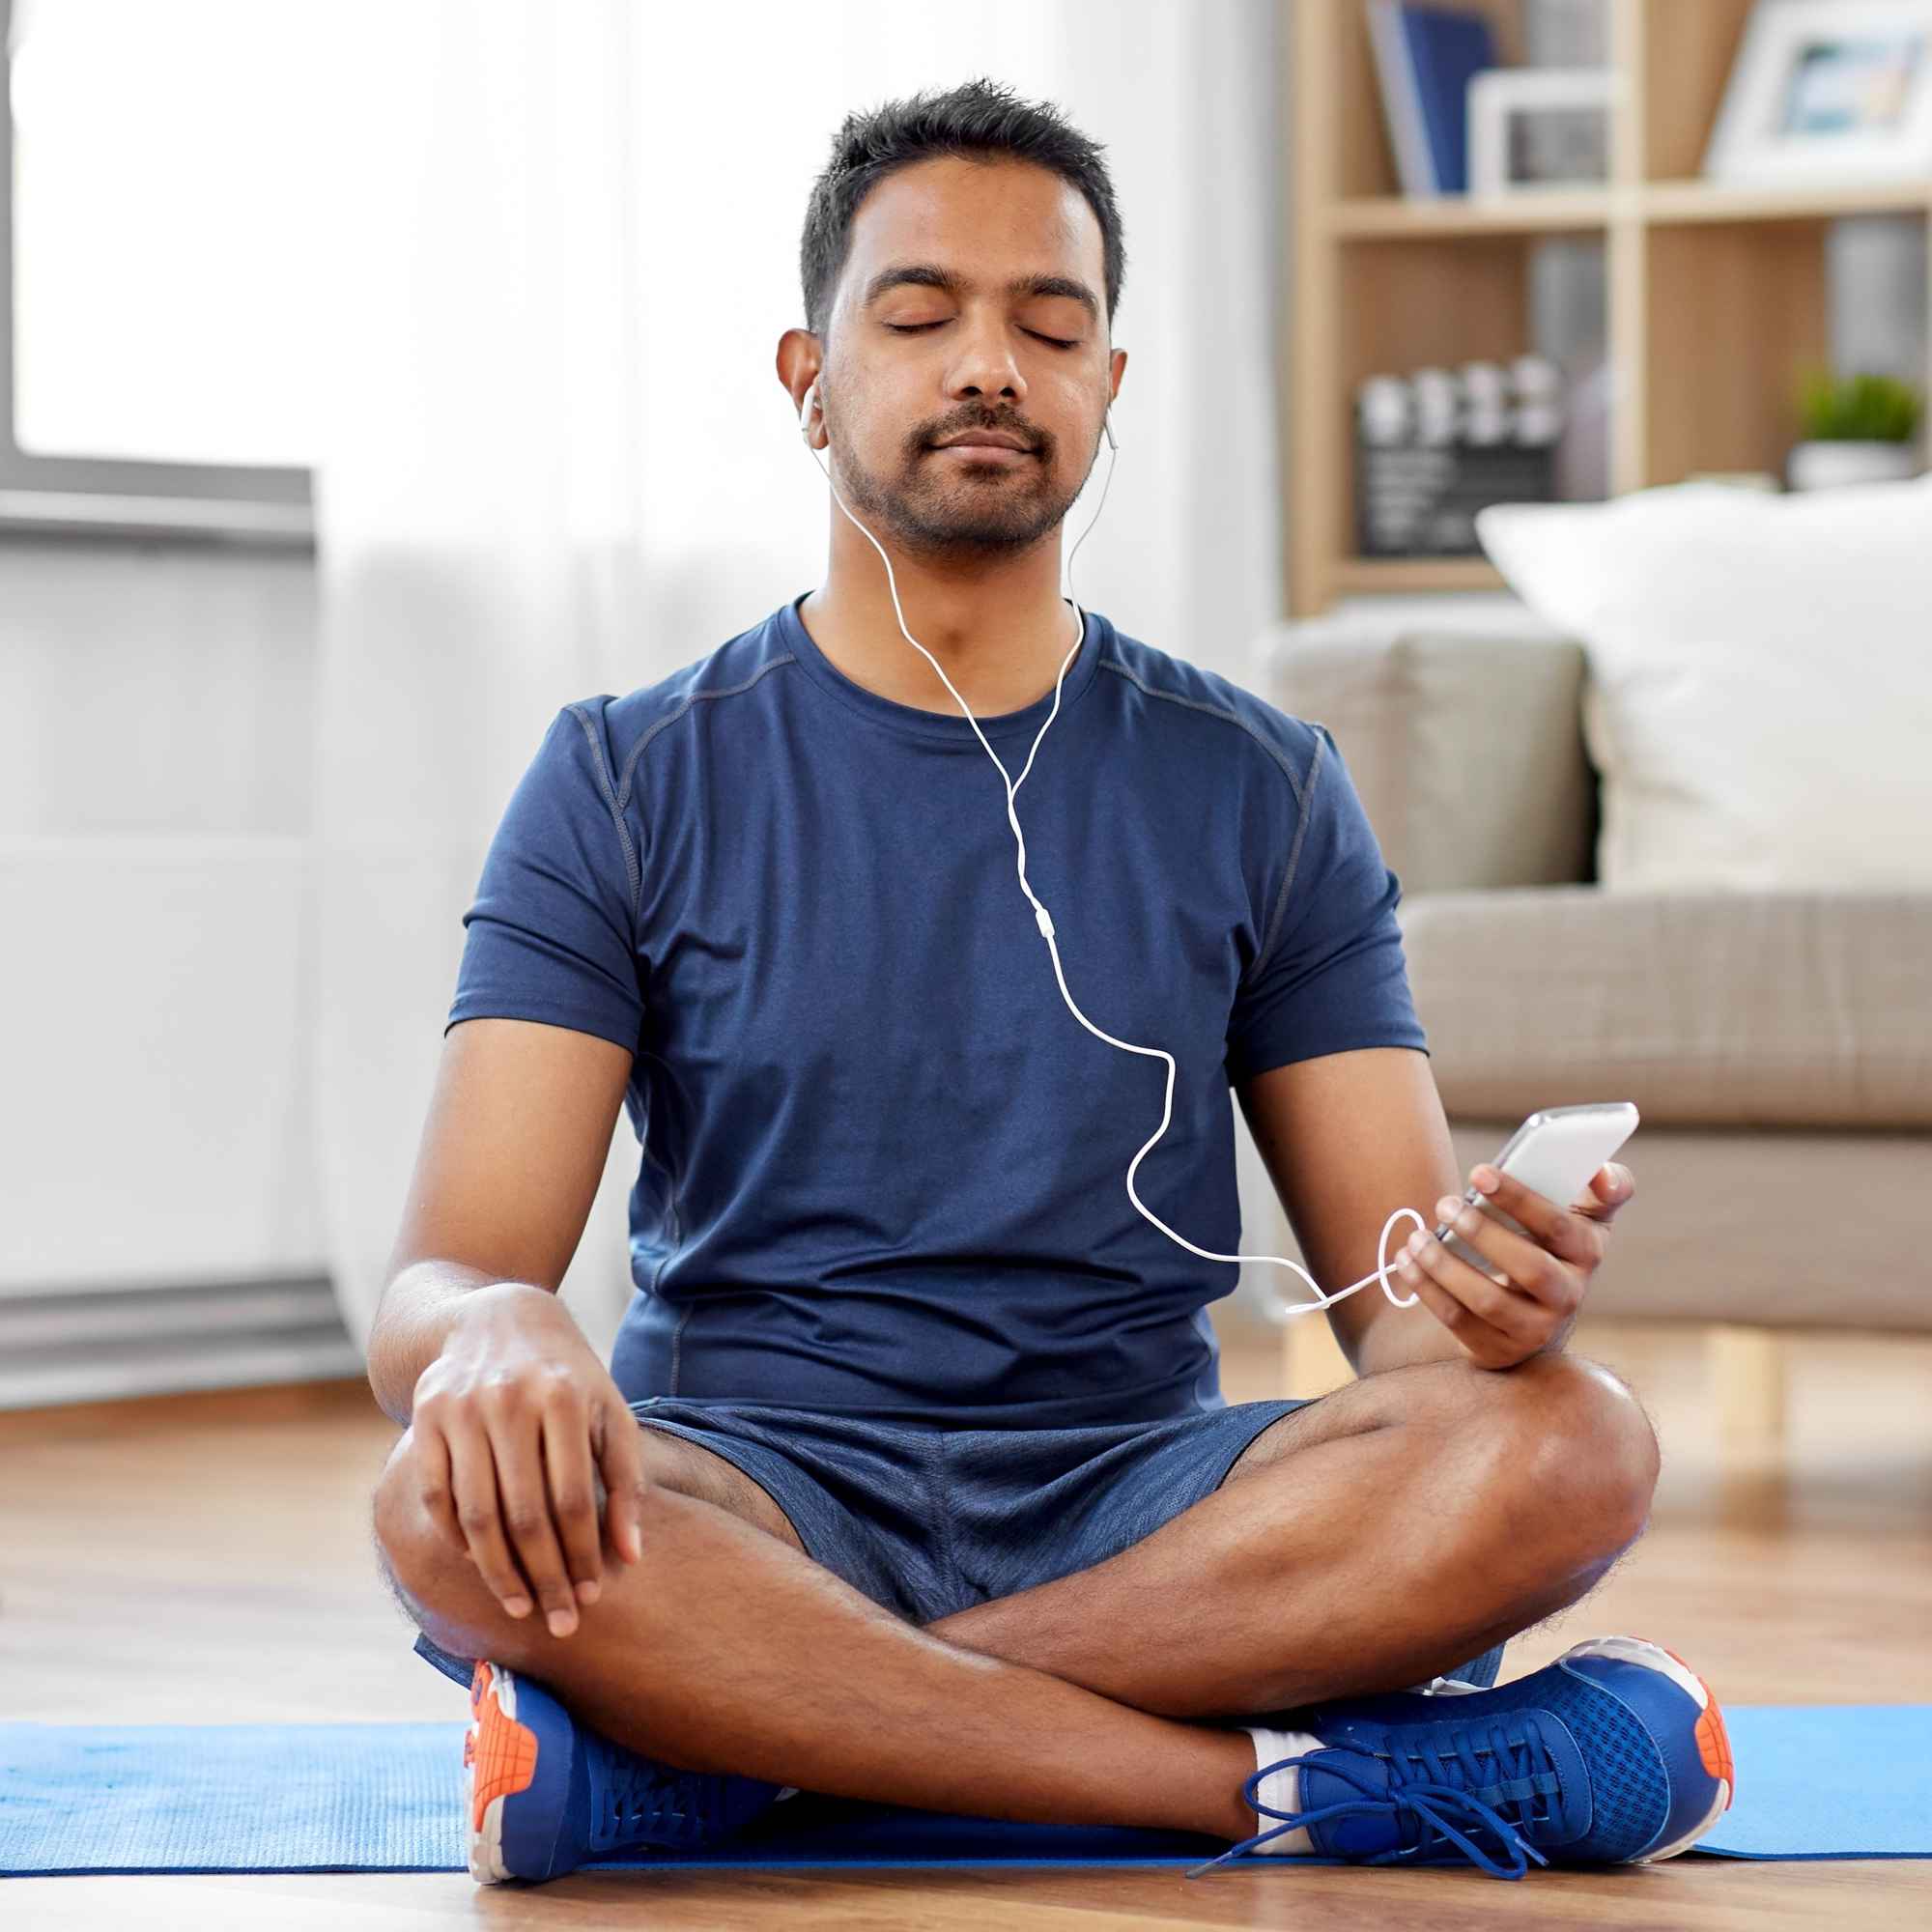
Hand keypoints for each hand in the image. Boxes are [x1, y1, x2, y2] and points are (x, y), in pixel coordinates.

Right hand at [408, 1282, 647, 1635]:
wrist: (498, 1317)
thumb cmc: (567, 1375)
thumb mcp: (610, 1411)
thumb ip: (626, 1479)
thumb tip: (630, 1558)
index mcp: (566, 1397)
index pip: (572, 1499)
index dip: (581, 1555)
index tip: (592, 1597)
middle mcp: (511, 1400)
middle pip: (524, 1515)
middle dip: (544, 1577)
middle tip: (559, 1621)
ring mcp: (462, 1408)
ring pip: (477, 1514)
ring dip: (498, 1572)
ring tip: (519, 1606)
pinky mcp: (426, 1416)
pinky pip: (438, 1496)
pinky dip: (457, 1538)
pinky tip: (481, 1564)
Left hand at [1393, 1161, 1635, 1369]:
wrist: (1535, 1309)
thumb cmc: (1551, 1245)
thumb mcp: (1583, 1214)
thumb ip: (1603, 1187)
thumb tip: (1604, 1172)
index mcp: (1587, 1253)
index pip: (1558, 1225)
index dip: (1519, 1198)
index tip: (1478, 1172)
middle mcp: (1568, 1296)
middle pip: (1527, 1267)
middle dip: (1481, 1233)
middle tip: (1445, 1204)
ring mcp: (1534, 1328)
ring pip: (1488, 1299)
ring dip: (1445, 1266)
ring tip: (1418, 1237)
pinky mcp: (1499, 1349)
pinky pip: (1458, 1321)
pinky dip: (1427, 1289)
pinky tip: (1407, 1261)